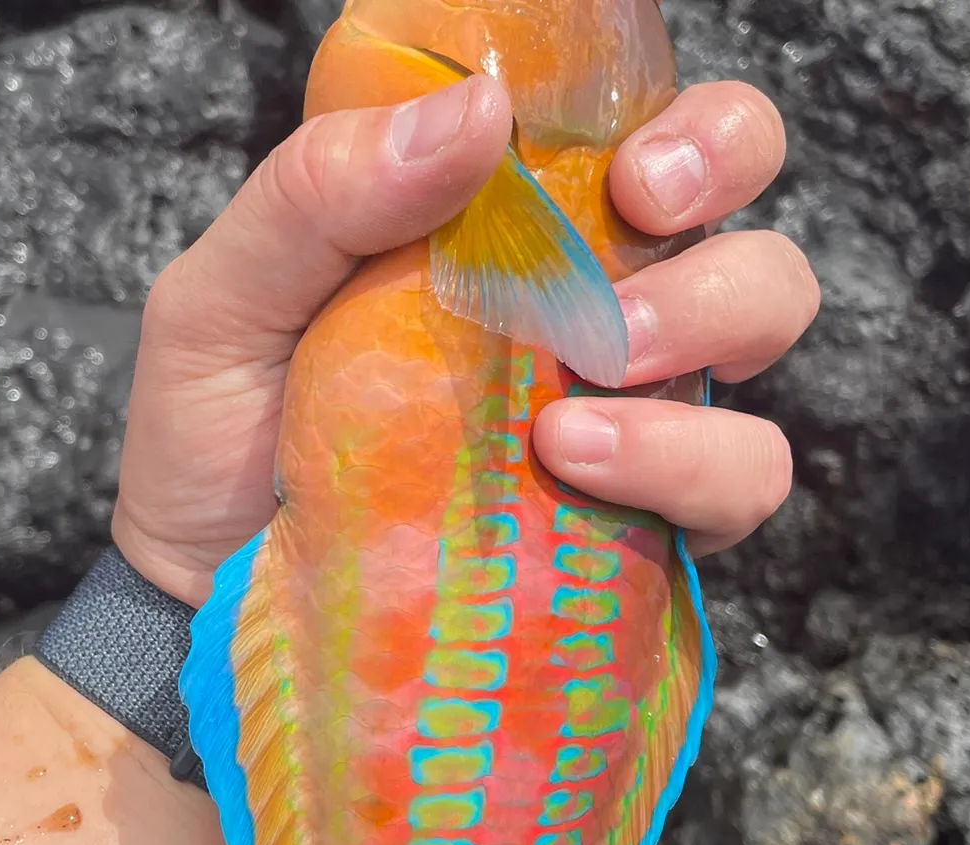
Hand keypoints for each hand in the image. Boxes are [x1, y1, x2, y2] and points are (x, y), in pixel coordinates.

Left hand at [113, 75, 816, 606]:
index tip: (631, 172)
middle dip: (725, 212)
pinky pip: (737, 480)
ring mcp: (624, 416)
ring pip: (763, 330)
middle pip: (739, 215)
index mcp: (506, 233)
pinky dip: (687, 466)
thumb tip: (477, 113)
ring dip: (703, 337)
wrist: (206, 605)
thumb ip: (322, 192)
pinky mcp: (637, 524)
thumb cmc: (215, 441)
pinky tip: (578, 471)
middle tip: (631, 253)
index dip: (693, 132)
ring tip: (570, 410)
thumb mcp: (228, 298)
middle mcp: (587, 310)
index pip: (648, 137)